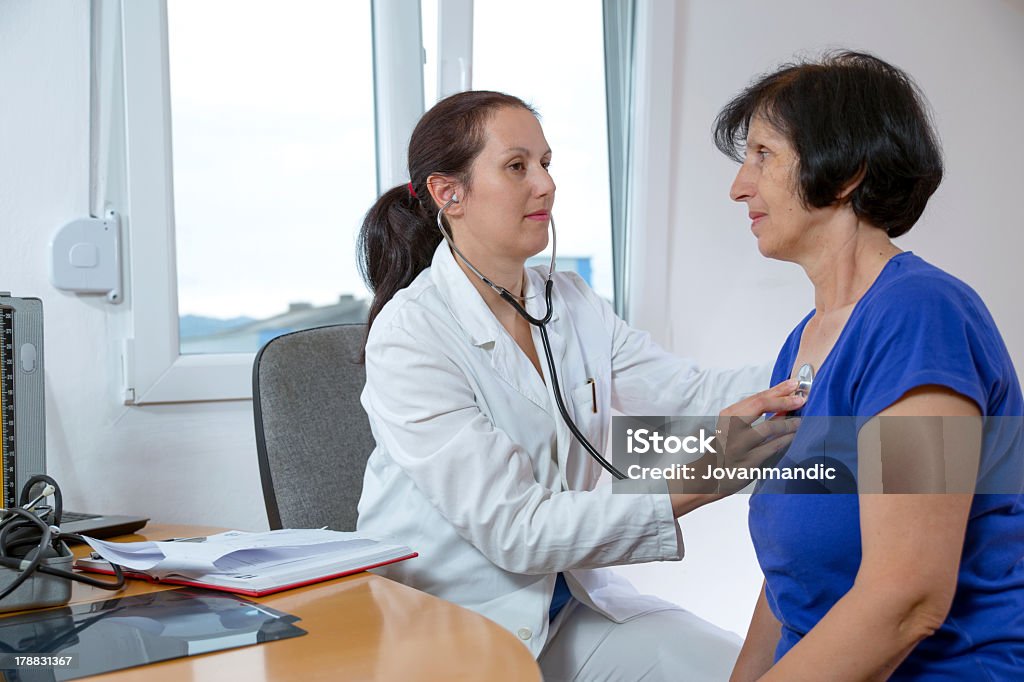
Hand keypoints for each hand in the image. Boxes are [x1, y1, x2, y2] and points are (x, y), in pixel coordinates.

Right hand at [670, 379, 803, 509]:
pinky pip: (772, 447)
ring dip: (788, 422)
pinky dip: (786, 439)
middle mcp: (731, 427)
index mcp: (728, 415)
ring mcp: (739, 444)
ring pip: (769, 426)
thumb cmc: (725, 448)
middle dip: (784, 400)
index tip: (794, 384)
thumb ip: (755, 415)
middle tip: (801, 398)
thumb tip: (782, 402)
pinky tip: (794, 436)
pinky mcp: (748, 461)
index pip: (756, 397)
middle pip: (760, 405)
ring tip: (800, 421)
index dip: (778, 390)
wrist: (709, 476)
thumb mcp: (734, 427)